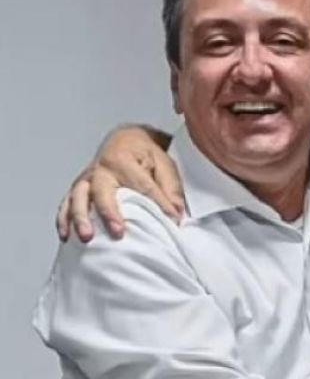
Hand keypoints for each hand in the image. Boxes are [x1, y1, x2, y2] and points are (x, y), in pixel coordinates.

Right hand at [56, 125, 181, 241]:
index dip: (158, 203)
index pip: (142, 185)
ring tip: (87, 238)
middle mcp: (101, 167)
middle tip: (118, 232)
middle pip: (101, 190)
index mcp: (124, 158)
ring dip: (81, 218)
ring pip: (78, 197)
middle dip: (109, 212)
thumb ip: (170, 187)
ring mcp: (87, 177)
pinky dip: (64, 220)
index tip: (171, 220)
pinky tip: (67, 236)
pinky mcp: (80, 187)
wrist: (126, 140)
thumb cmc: (146, 153)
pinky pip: (67, 203)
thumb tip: (176, 213)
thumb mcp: (164, 162)